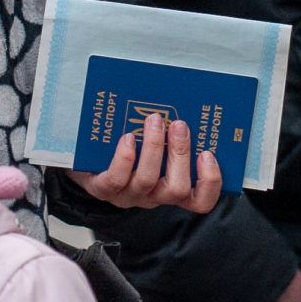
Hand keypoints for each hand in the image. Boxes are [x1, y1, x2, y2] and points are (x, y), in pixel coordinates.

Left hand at [69, 111, 222, 213]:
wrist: (90, 161)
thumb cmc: (130, 150)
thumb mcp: (157, 144)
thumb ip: (174, 132)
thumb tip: (189, 101)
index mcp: (172, 187)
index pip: (201, 200)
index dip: (210, 182)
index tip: (208, 153)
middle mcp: (154, 196)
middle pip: (177, 189)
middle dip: (180, 154)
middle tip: (179, 125)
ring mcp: (129, 194)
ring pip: (147, 180)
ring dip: (153, 147)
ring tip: (154, 120)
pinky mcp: (104, 189)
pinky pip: (116, 178)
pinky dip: (124, 157)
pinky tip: (128, 138)